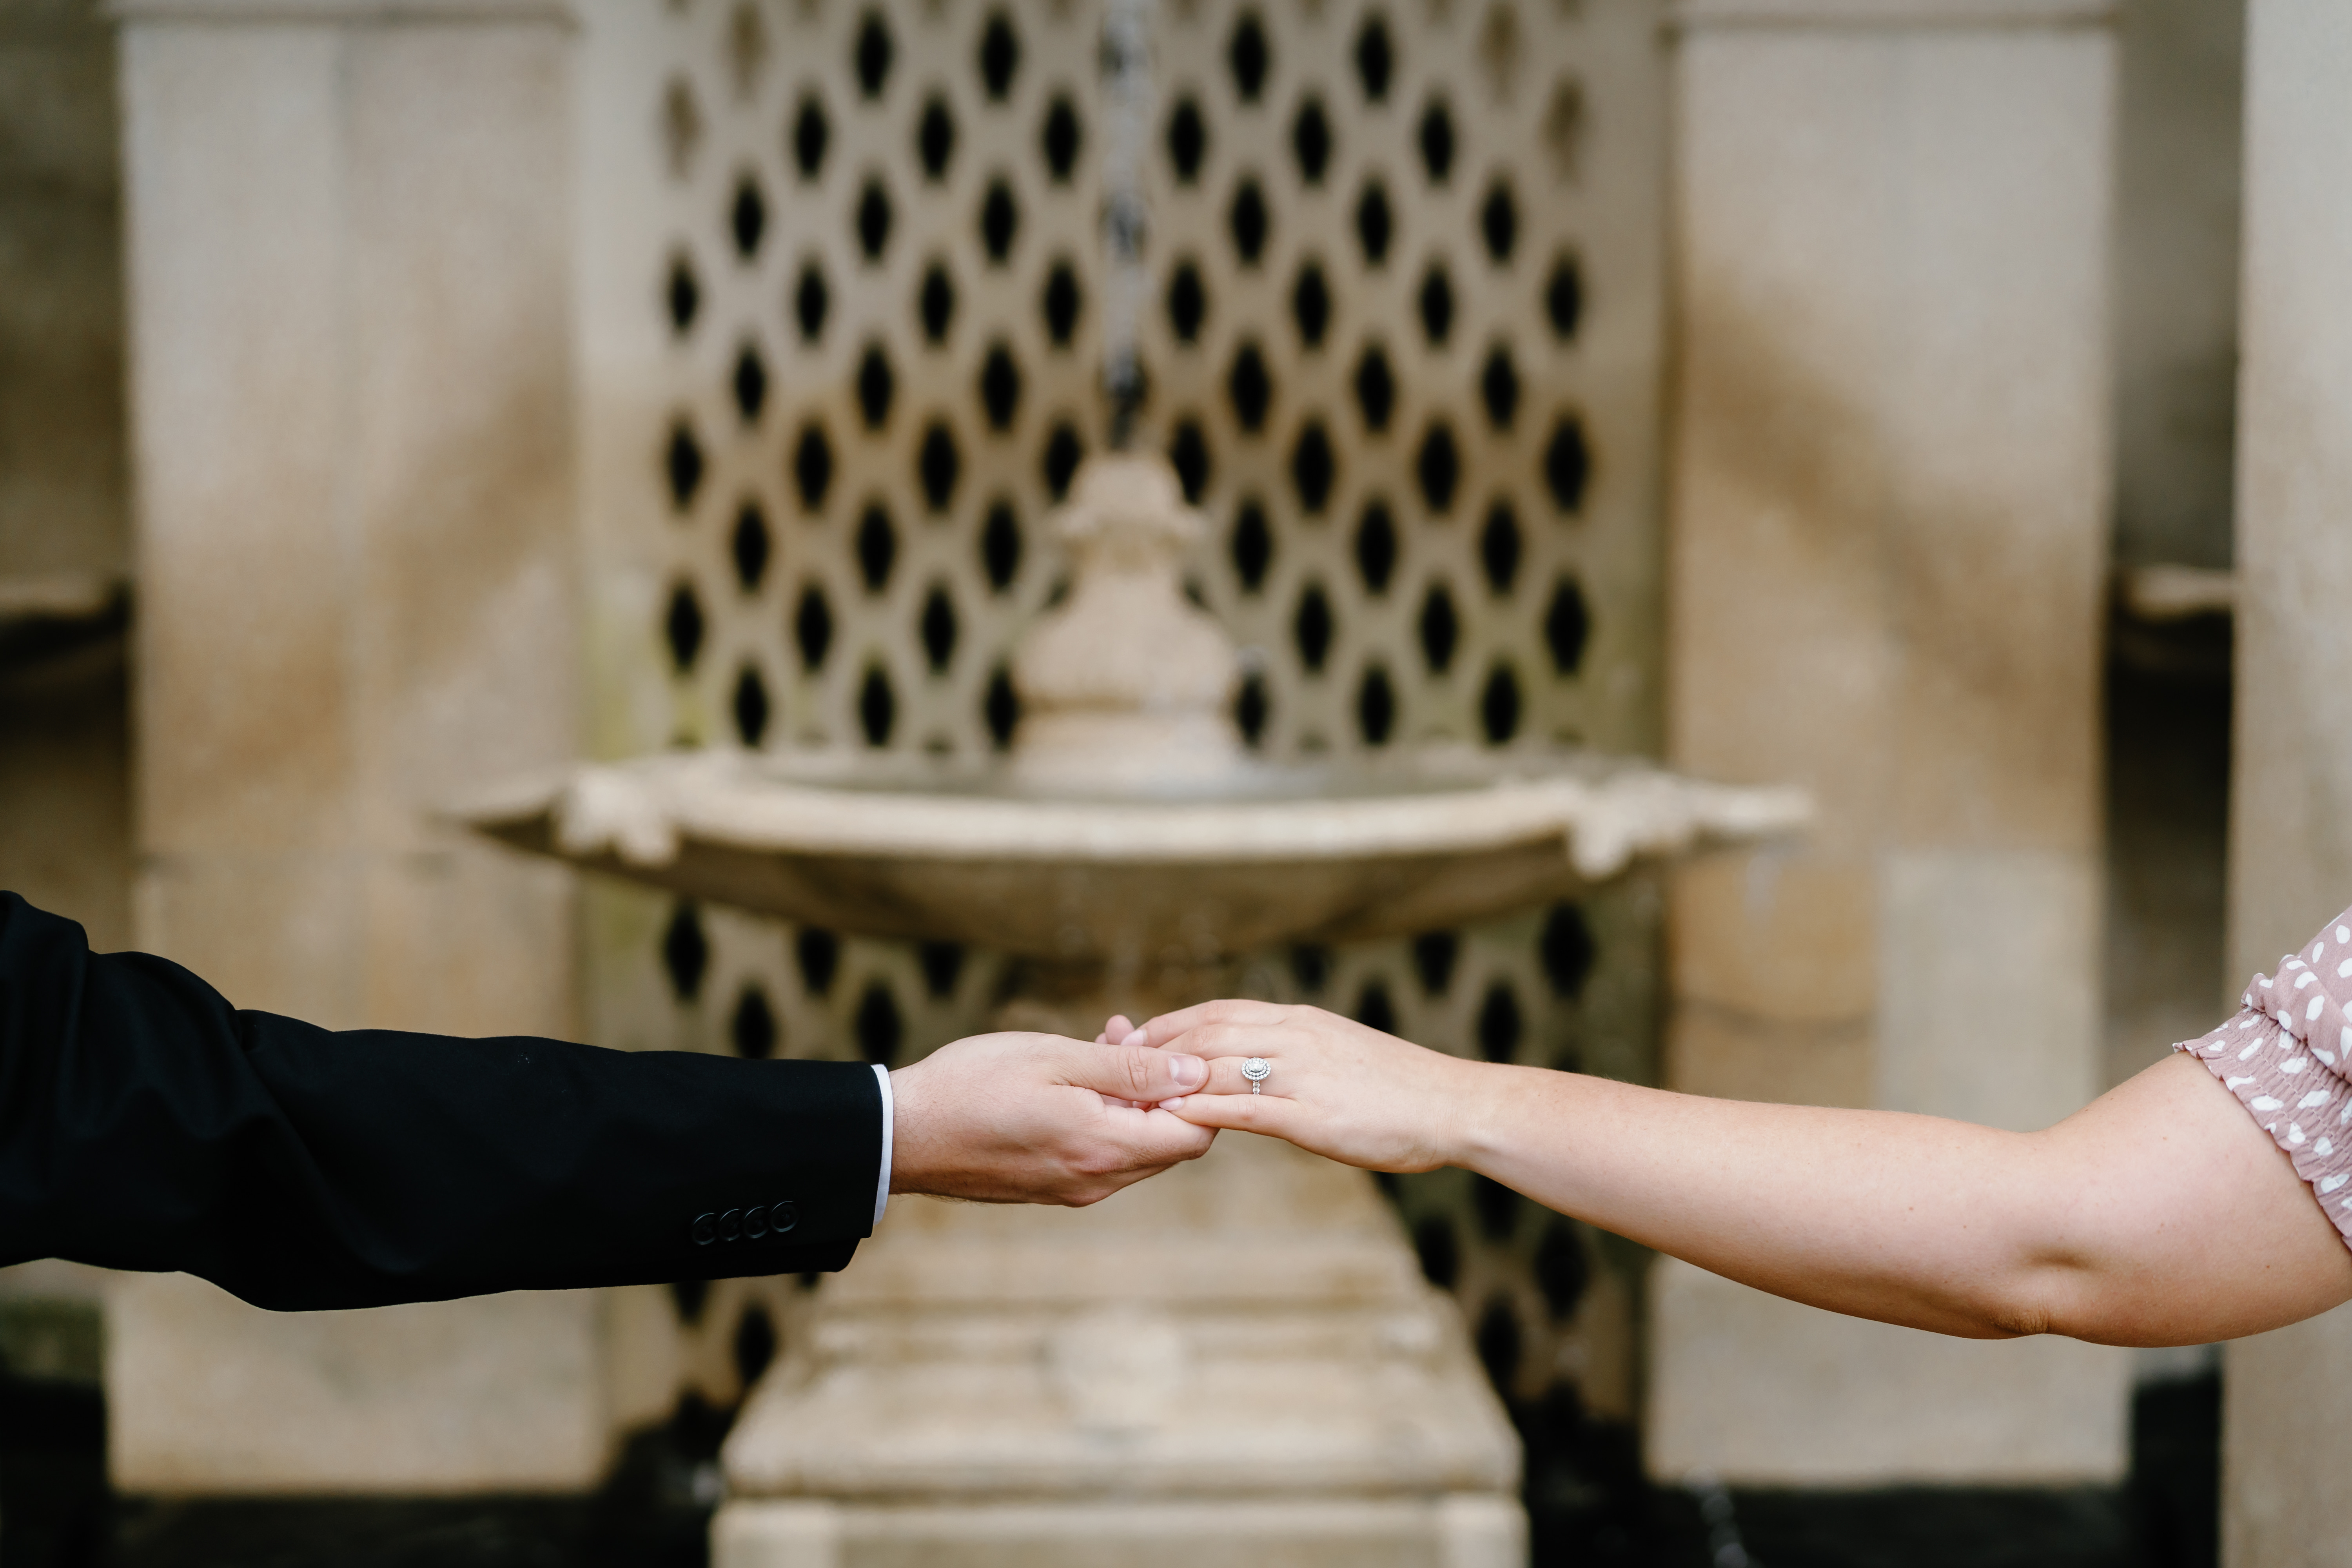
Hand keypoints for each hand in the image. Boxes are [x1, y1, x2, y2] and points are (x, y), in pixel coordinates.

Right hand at [888, 1031, 1214, 1204]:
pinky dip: (1106, 1115)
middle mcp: (1097, 1180)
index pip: (1194, 1133)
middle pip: (1171, 1142)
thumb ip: (1130, 1069)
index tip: (1171, 1047)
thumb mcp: (1056, 1059)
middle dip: (1166, 1087)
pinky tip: (1077, 1077)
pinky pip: (1102, 1154)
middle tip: (1128, 1035)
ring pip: (1137, 1146)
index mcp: (1105, 1148)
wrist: (903, 1134)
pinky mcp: (1052, 1187)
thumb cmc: (973, 1085)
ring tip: (1100, 1044)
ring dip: (1133, 1097)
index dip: (1200, 1090)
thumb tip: (1195, 1072)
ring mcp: (1074, 1189)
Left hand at [1119, 1000, 1488, 1173]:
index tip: (1135, 1038)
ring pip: (1217, 1068)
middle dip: (1153, 1050)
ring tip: (1126, 1096)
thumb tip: (1259, 1057)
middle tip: (1111, 1065)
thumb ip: (1297, 1051)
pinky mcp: (1311, 1117)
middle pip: (1205, 1034)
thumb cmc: (1401, 1087)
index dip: (1170, 1025)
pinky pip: (1246, 1111)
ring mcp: (1302, 1077)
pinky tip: (1173, 1123)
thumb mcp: (1341, 1052)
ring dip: (1166, 1082)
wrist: (1454, 1105)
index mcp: (1300, 1022)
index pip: (1218, 1012)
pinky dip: (1203, 1114)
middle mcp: (1295, 1039)